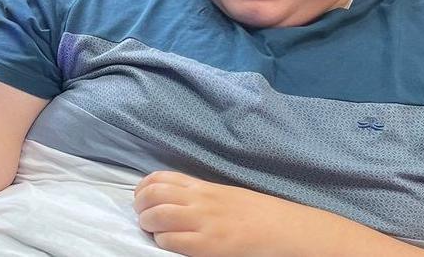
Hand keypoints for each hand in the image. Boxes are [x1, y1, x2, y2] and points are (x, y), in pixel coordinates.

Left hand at [134, 171, 308, 256]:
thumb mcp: (224, 195)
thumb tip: (173, 197)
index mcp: (203, 187)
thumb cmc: (256, 214)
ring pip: (158, 215)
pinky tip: (166, 242)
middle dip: (140, 204)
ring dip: (147, 222)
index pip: (162, 178)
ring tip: (150, 228)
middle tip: (141, 215)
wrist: (283, 229)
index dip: (143, 187)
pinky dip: (162, 240)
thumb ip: (199, 195)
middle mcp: (200, 201)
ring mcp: (204, 222)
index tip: (140, 196)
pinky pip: (173, 240)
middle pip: (154, 194)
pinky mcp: (209, 244)